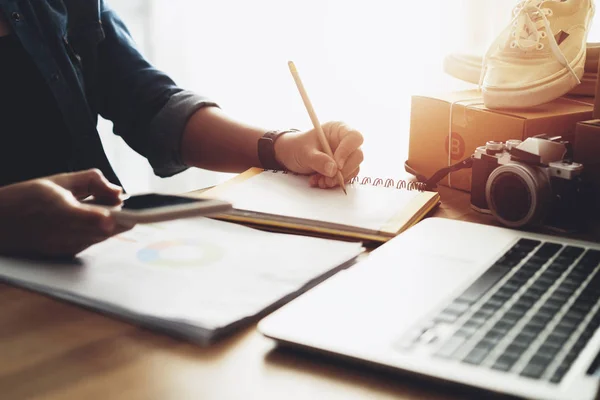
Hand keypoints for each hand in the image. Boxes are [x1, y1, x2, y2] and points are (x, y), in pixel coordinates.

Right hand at [0, 169, 126, 257]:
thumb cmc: (26, 198)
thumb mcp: (58, 180)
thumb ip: (92, 181)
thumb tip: (118, 191)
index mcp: (56, 208)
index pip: (80, 216)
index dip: (97, 217)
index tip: (111, 217)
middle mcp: (60, 232)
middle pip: (103, 229)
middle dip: (119, 215)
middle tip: (118, 202)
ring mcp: (64, 246)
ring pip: (101, 236)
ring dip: (109, 223)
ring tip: (101, 208)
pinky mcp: (66, 254)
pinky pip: (92, 241)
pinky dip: (97, 231)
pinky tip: (89, 220)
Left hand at [274, 121, 363, 188]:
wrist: (291, 155)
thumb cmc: (298, 147)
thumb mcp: (304, 152)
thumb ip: (318, 160)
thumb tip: (333, 170)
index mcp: (338, 130)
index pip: (354, 138)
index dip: (348, 151)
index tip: (337, 165)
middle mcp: (345, 142)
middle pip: (357, 156)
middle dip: (343, 171)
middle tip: (328, 179)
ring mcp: (345, 155)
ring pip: (352, 169)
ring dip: (337, 179)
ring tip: (319, 181)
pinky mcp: (343, 168)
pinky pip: (345, 177)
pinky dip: (332, 182)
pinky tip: (318, 181)